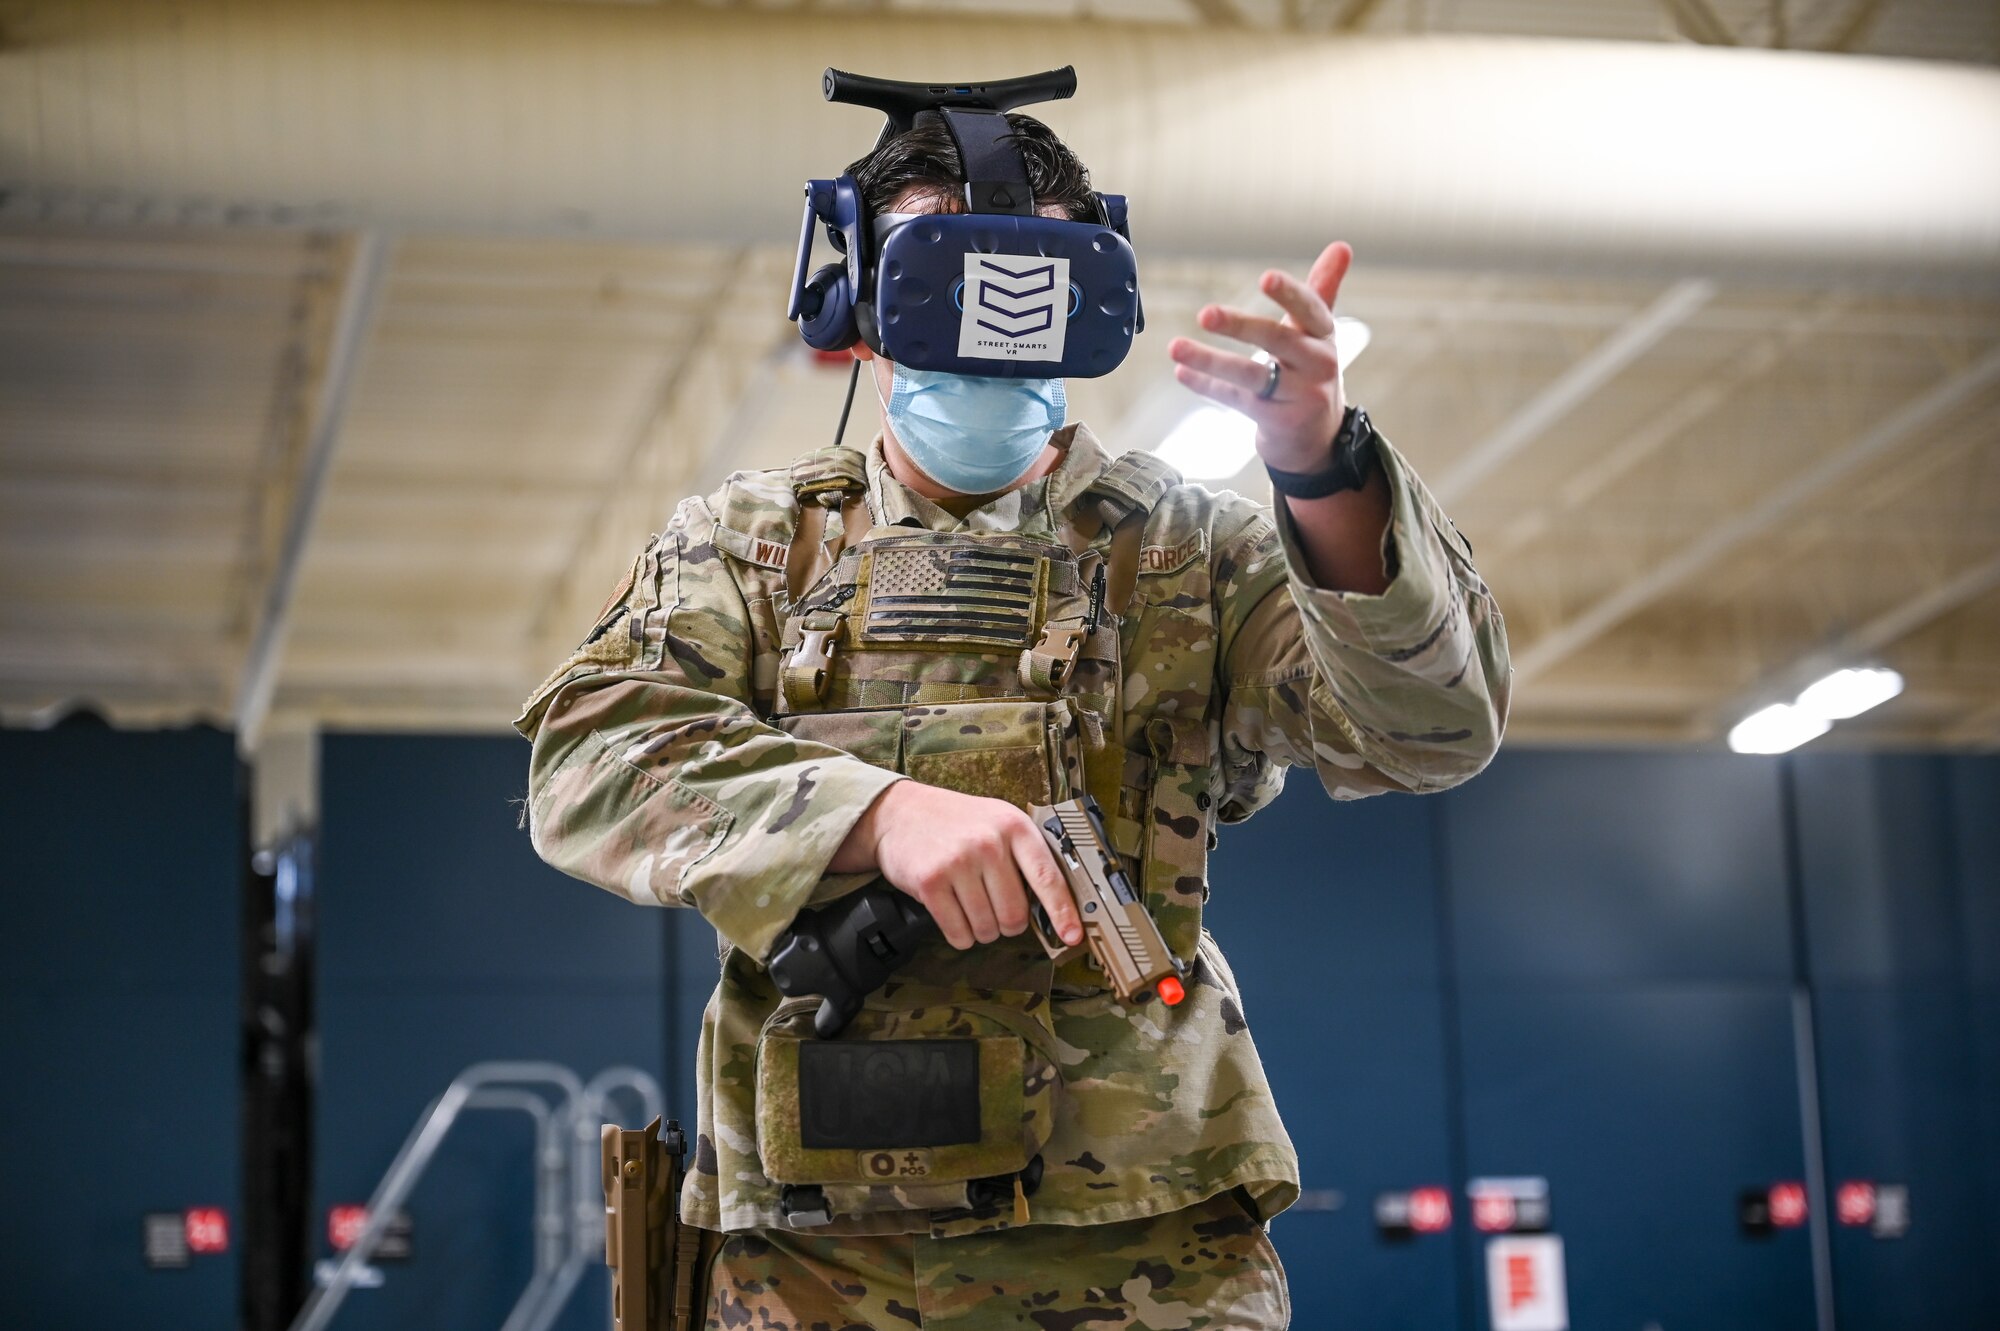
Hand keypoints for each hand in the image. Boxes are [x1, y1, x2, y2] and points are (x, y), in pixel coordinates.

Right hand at [831, 781, 1084, 950]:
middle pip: (1015, 914)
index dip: (1063, 912)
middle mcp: (989, 843)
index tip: (1072, 936)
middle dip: (1008, 924)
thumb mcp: (998, 822)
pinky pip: (957, 932)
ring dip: (982, 930)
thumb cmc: (956, 822)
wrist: (900, 812)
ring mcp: (958, 862)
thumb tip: (1055, 907)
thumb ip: (1025, 856)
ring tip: (971, 906)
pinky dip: (960, 935)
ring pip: (986, 928)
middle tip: (996, 911)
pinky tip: (955, 915)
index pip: (1048, 877)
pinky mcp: (930, 882)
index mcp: (1014, 827)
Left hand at [1167, 241, 1353, 471]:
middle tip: (1205, 313)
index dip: (1289, 293)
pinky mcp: (1278, 422)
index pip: (1310, 309)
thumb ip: (1324, 289)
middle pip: (1277, 340)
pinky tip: (1182, 372)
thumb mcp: (1320, 333)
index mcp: (1324, 335)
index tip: (1266, 277)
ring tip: (1175, 347)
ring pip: (1250, 375)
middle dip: (1241, 326)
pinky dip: (1207, 385)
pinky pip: (1236, 400)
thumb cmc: (1312, 372)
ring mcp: (1298, 396)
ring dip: (1210, 361)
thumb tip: (1341, 246)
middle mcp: (1316, 365)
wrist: (1319, 439)